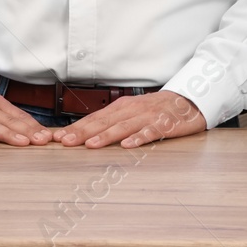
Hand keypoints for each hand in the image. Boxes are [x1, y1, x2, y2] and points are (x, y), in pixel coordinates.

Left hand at [54, 90, 207, 148]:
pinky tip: (128, 145)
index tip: (58, 138)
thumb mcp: (131, 112)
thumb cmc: (154, 110)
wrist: (188, 101)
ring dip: (106, 136)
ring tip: (90, 145)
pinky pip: (150, 132)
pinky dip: (138, 138)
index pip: (94, 119)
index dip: (75, 128)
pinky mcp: (164, 125)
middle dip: (83, 132)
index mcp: (121, 108)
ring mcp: (147, 117)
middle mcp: (131, 110)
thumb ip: (111, 122)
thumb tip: (84, 135)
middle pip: (103, 122)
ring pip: (123, 127)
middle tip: (65, 142)